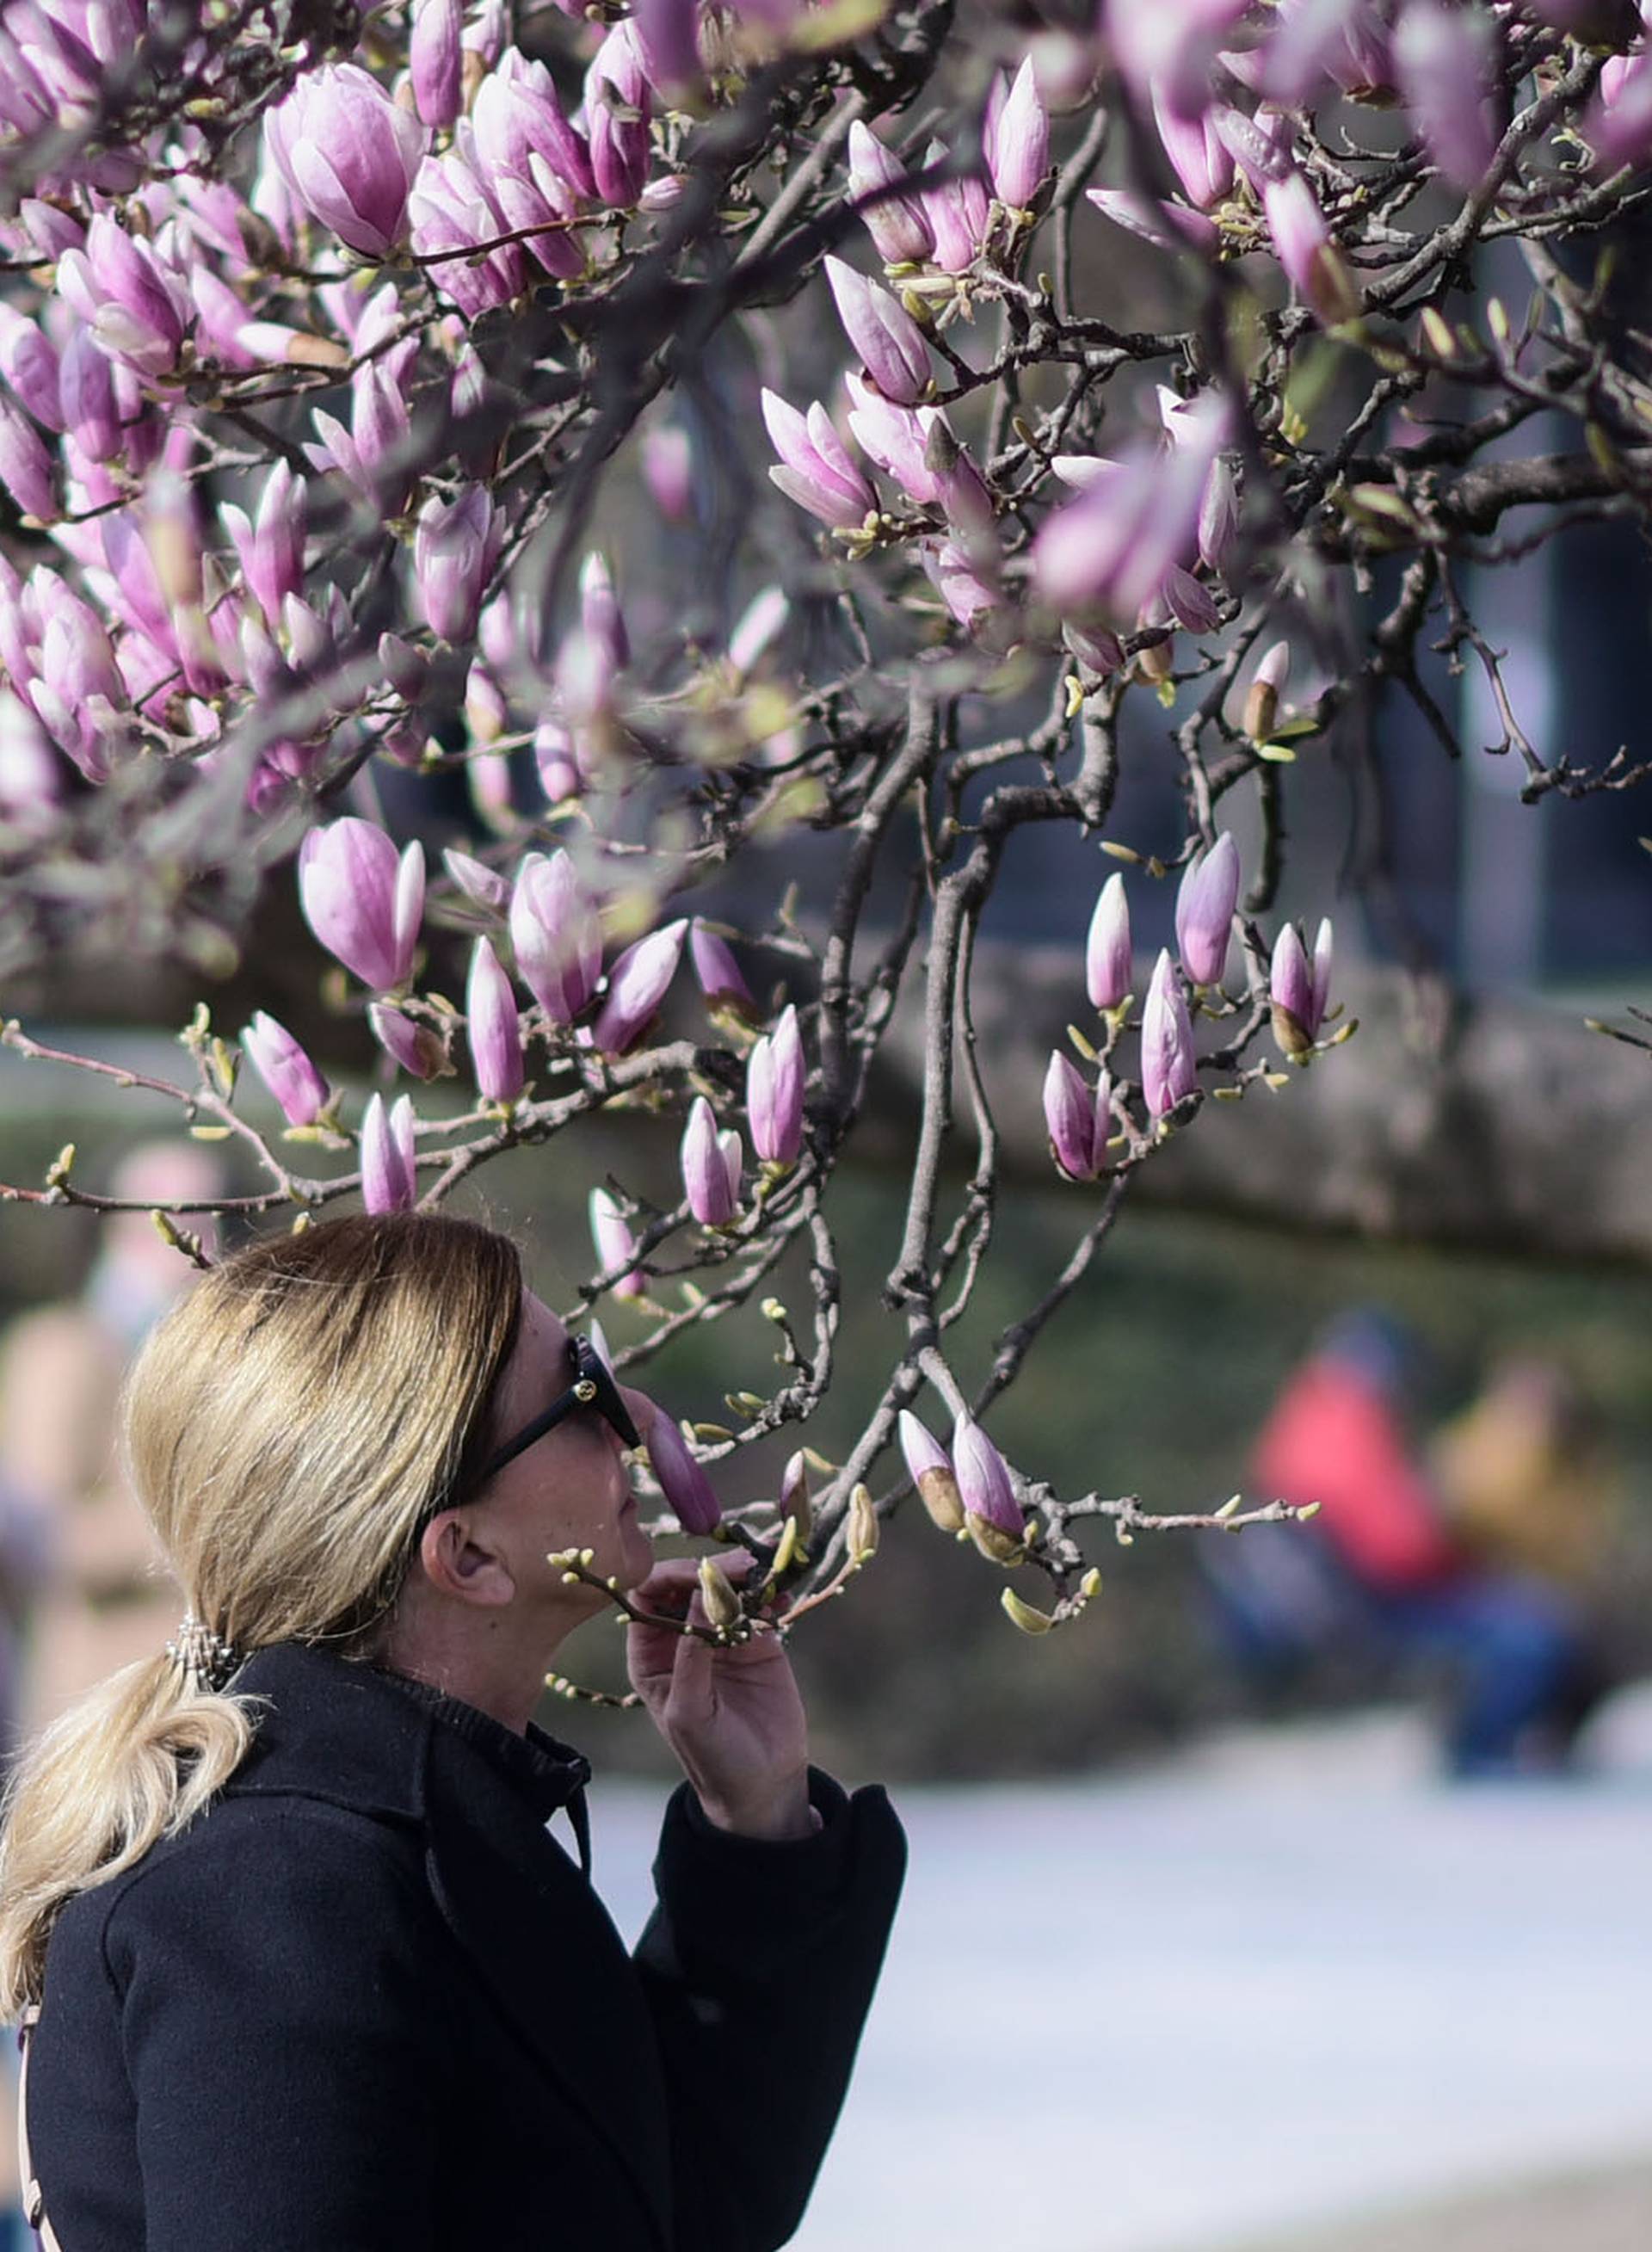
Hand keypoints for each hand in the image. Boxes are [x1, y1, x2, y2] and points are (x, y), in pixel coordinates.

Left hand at [626, 1558, 813, 1840]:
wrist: (763, 1785)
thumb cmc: (712, 1758)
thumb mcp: (691, 1712)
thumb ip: (691, 1655)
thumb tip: (701, 1595)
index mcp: (651, 1655)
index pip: (648, 1596)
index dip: (670, 1577)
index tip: (702, 1575)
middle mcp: (681, 1638)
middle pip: (687, 1583)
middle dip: (712, 1570)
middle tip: (743, 1569)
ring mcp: (720, 1637)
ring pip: (725, 1588)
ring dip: (744, 1576)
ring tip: (765, 1577)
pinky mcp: (757, 1642)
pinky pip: (760, 1605)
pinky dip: (771, 1594)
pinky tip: (781, 1598)